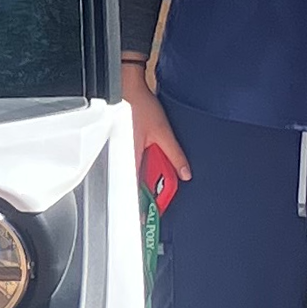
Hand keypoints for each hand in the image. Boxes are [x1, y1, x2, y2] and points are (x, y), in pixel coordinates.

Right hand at [124, 60, 188, 210]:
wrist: (126, 87)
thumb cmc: (140, 106)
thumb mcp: (163, 132)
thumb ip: (175, 155)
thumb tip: (185, 174)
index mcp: (130, 158)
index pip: (133, 190)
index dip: (138, 207)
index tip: (143, 220)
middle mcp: (122, 158)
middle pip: (132, 184)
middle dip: (142, 195)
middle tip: (152, 204)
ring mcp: (120, 152)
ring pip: (131, 174)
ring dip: (142, 181)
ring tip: (155, 183)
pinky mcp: (121, 145)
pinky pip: (131, 163)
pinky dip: (140, 169)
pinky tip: (149, 165)